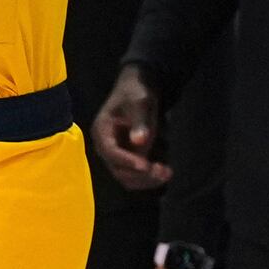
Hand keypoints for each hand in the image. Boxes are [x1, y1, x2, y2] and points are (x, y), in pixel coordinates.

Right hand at [89, 62, 172, 188]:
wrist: (138, 88)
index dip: (127, 161)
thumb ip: (139, 120)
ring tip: (167, 173)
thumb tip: (138, 141)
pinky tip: (166, 171)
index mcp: (102, 131)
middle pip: (118, 170)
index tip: (146, 165)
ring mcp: (117, 154)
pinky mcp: (129, 158)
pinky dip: (150, 177)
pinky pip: (136, 175)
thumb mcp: (139, 101)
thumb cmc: (135, 91)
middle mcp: (106, 147)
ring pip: (127, 177)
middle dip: (140, 174)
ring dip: (146, 179)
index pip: (110, 152)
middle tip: (162, 170)